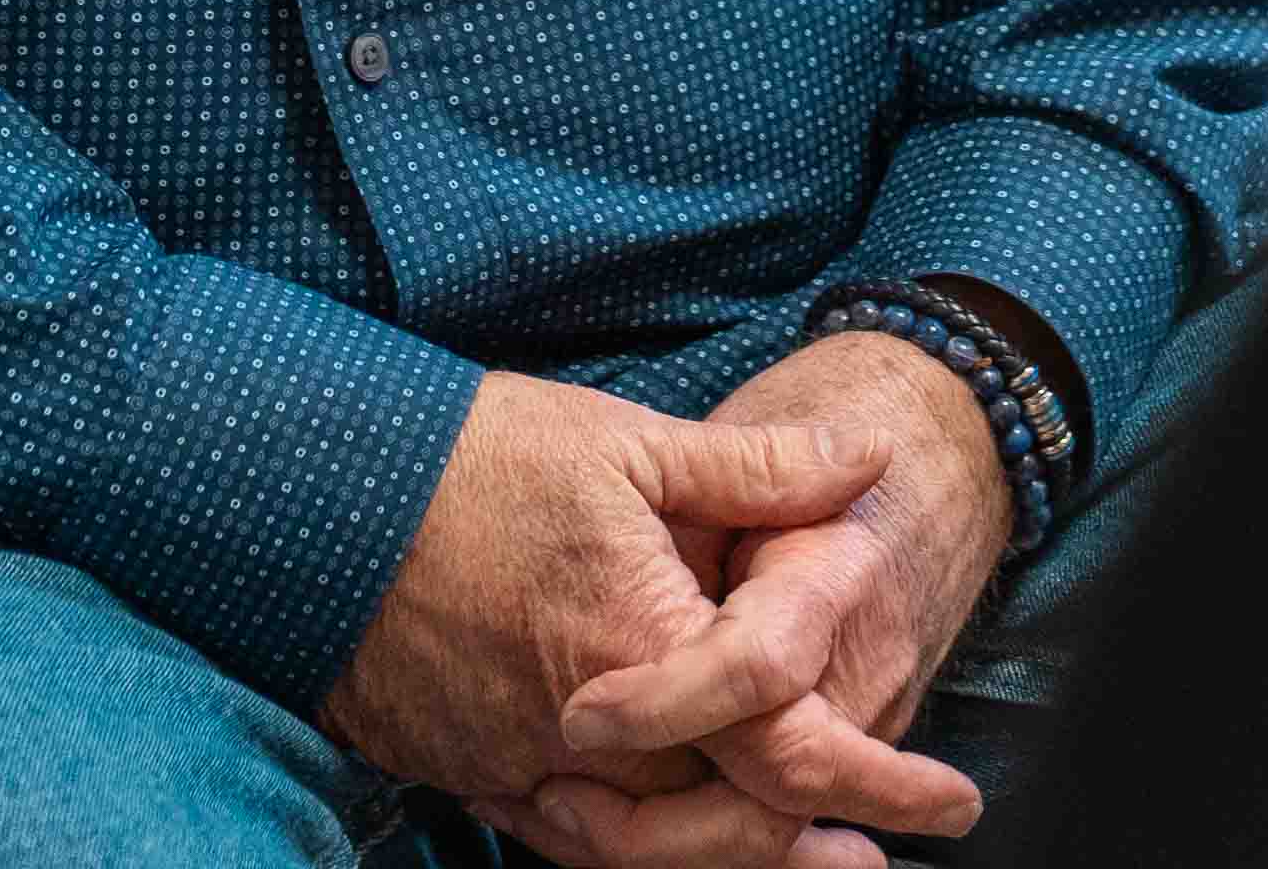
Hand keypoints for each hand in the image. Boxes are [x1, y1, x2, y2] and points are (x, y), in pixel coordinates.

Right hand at [320, 373, 981, 859]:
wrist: (315, 498)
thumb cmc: (476, 458)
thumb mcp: (629, 441)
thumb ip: (756, 472)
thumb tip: (865, 457)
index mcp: (642, 639)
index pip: (784, 743)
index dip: (879, 779)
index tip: (952, 799)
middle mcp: (584, 727)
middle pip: (722, 819)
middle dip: (810, 840)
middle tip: (888, 845)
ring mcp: (519, 763)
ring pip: (646, 849)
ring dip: (733, 861)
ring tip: (810, 859)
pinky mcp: (474, 775)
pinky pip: (569, 839)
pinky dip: (638, 849)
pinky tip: (679, 838)